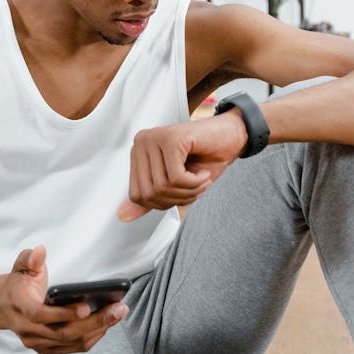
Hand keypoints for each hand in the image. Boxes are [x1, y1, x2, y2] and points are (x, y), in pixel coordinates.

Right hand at [0, 245, 128, 353]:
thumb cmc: (17, 285)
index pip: (41, 315)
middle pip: (64, 332)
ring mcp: (37, 342)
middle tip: (118, 309)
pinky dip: (91, 338)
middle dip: (95, 322)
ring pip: (72, 342)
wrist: (2, 306)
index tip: (87, 306)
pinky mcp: (46, 348)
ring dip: (98, 330)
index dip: (64, 313)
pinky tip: (106, 324)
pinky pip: (73, 347)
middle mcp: (28, 329)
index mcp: (21, 307)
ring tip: (117, 314)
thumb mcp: (21, 266)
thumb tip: (40, 250)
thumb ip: (31, 258)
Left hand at [117, 111, 247, 221]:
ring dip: (189, 191)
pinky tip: (203, 173)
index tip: (183, 191)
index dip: (163, 203)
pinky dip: (195, 183)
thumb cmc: (205, 159)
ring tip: (201, 180)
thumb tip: (122, 216)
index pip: (137, 196)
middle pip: (149, 193)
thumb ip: (150, 199)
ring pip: (163, 186)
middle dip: (177, 198)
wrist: (231, 137)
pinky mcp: (171, 138)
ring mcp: (154, 138)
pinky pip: (177, 177)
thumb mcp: (174, 185)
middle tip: (196, 187)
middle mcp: (141, 142)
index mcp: (138, 153)